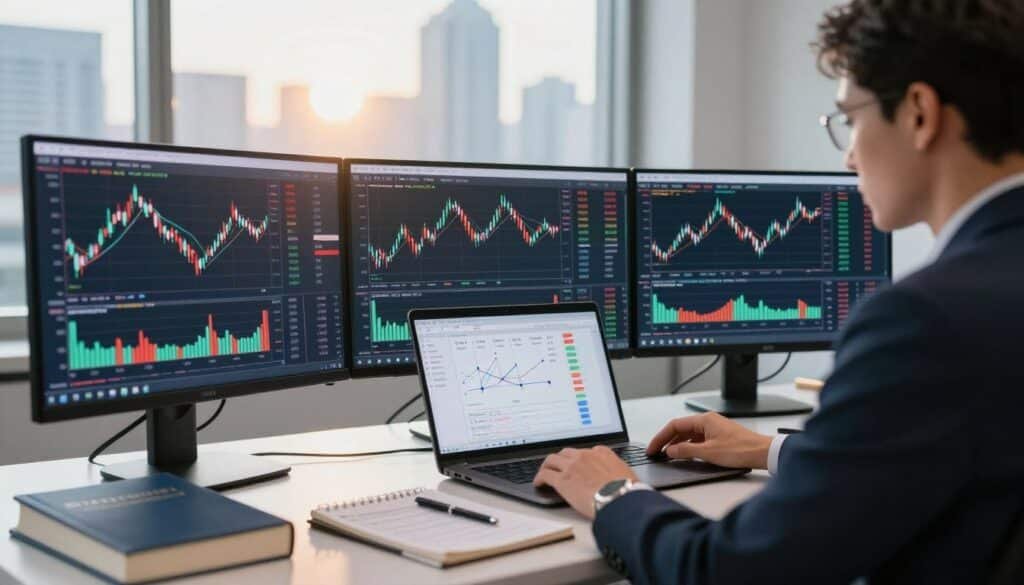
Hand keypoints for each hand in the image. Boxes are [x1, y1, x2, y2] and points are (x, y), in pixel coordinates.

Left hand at [533, 446, 637, 519]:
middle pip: (566, 453)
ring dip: (547, 466)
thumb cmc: (627, 490)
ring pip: (552, 460)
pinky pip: (545, 475)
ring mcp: (572, 466)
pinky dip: (540, 478)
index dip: (580, 458)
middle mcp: (585, 456)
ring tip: (545, 472)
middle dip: (561, 459)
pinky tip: (539, 483)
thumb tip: (621, 478)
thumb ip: (618, 471)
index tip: (578, 463)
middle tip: (559, 466)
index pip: (587, 451)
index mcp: (602, 453)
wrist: (620, 498)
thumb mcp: (627, 474)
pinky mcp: (562, 480)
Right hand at [646, 412, 772, 469]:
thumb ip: (686, 451)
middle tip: (657, 452)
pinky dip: (689, 447)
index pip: (675, 425)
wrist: (763, 453)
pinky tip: (686, 456)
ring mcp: (714, 429)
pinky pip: (698, 440)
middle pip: (681, 429)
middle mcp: (708, 422)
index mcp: (704, 420)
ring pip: (689, 435)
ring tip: (668, 456)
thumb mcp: (708, 452)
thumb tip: (670, 451)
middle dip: (667, 441)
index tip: (653, 448)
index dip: (661, 437)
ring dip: (678, 444)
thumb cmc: (741, 449)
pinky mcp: (720, 438)